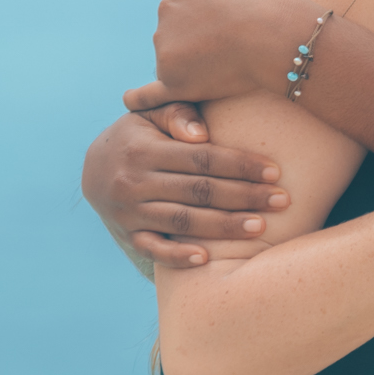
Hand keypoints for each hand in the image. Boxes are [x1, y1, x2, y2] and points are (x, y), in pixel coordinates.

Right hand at [81, 103, 289, 267]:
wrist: (91, 168)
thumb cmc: (137, 135)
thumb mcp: (150, 115)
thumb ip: (177, 114)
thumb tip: (202, 135)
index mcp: (144, 150)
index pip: (202, 159)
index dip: (240, 165)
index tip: (275, 171)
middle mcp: (133, 182)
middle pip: (198, 192)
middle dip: (244, 196)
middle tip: (282, 200)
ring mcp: (128, 212)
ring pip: (183, 222)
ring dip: (224, 227)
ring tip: (260, 226)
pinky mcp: (127, 235)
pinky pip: (154, 251)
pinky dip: (179, 257)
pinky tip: (208, 259)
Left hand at [122, 0, 316, 110]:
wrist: (272, 32)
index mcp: (171, 2)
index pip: (188, 14)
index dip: (214, 20)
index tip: (237, 23)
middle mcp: (161, 29)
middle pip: (181, 40)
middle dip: (202, 42)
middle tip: (239, 44)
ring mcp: (166, 59)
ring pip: (178, 64)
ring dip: (195, 65)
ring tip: (232, 63)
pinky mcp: (176, 86)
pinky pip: (149, 96)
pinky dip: (138, 98)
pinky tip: (130, 99)